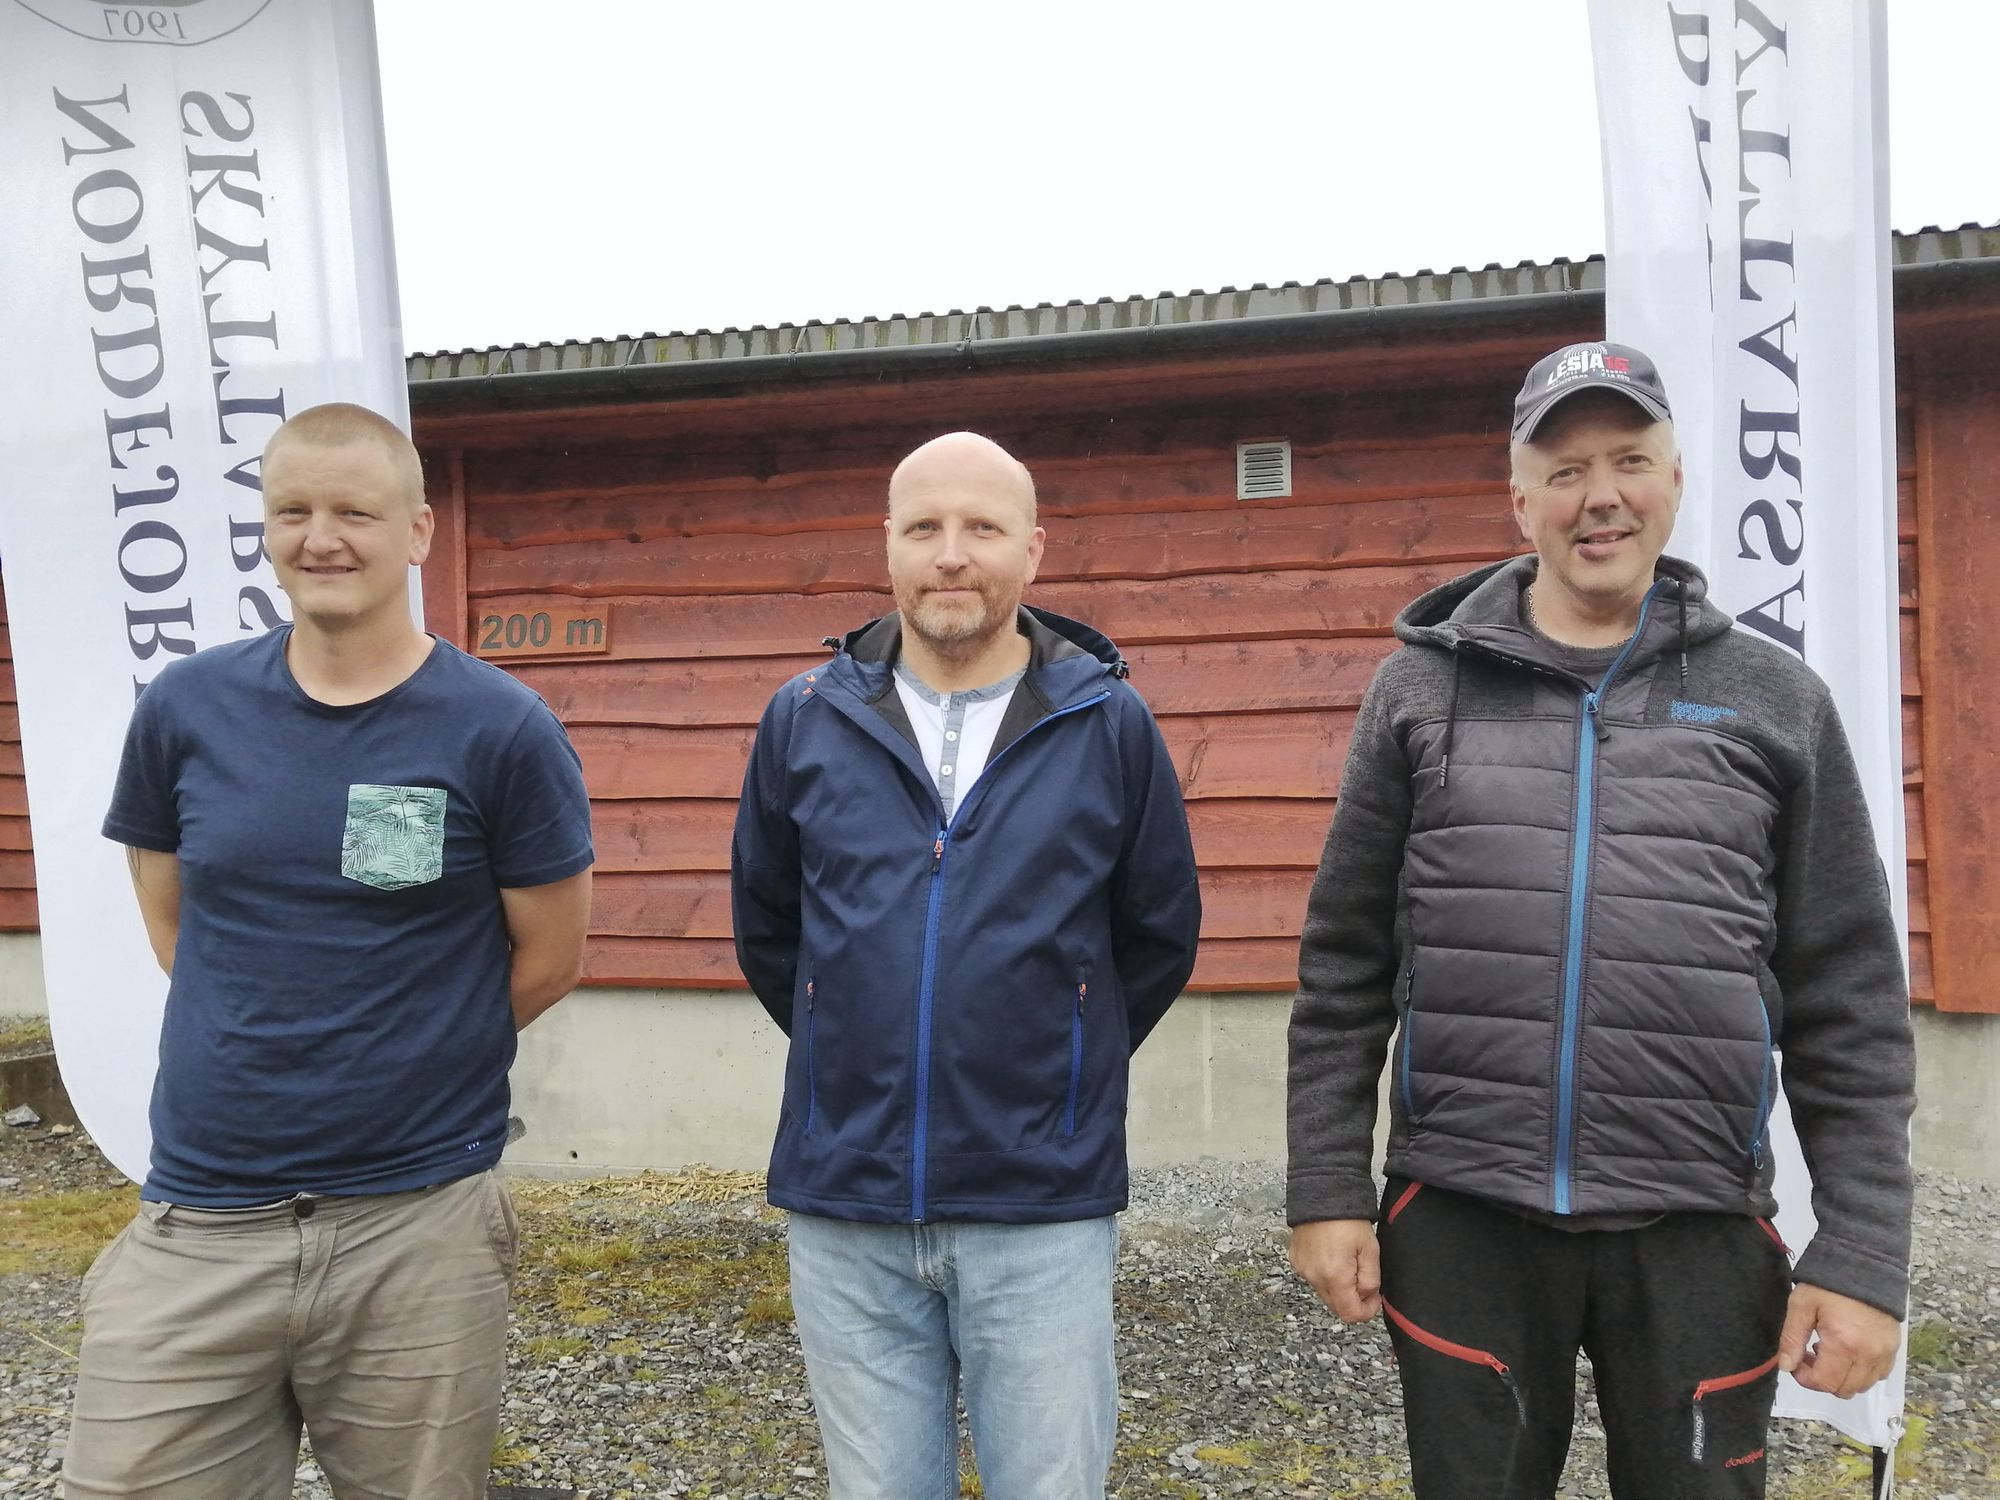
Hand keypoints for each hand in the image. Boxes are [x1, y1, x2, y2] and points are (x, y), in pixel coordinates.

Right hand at [1289, 1219, 1381, 1322]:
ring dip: (1338, 1286)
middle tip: (1363, 1277)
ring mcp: (1302, 1269)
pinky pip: (1313, 1278)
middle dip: (1353, 1299)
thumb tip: (1367, 1296)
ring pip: (1325, 1292)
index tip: (1375, 1297)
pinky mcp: (1296, 1260)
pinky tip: (1331, 1255)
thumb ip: (1371, 1280)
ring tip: (1346, 1261)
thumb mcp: (1370, 1250)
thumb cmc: (1348, 1219)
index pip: (1350, 1314)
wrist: (1322, 1194)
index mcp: (1335, 1277)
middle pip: (1336, 1306)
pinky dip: (1324, 1274)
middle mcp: (1314, 1277)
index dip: (1367, 1311)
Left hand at [1778, 1283, 1901, 1397]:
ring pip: (1862, 1386)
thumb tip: (1786, 1366)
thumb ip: (1792, 1338)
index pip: (1824, 1382)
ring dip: (1842, 1377)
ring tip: (1829, 1349)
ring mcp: (1885, 1354)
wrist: (1865, 1265)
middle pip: (1844, 1390)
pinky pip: (1878, 1375)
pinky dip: (1861, 1372)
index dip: (1805, 1378)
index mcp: (1844, 1345)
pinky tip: (1848, 1350)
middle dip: (1822, 1379)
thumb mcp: (1802, 1305)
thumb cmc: (1829, 1284)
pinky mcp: (1894, 1349)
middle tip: (1810, 1355)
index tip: (1796, 1363)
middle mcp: (1869, 1356)